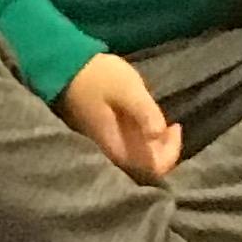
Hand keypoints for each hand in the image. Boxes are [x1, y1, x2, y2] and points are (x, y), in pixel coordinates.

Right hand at [60, 53, 181, 179]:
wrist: (68, 73)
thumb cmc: (97, 79)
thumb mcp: (126, 90)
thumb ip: (143, 112)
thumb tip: (160, 133)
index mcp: (119, 148)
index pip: (152, 168)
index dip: (170, 152)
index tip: (173, 126)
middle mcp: (115, 153)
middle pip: (149, 167)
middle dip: (166, 148)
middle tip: (172, 124)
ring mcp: (112, 146)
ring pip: (143, 157)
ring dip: (158, 143)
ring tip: (165, 121)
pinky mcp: (111, 137)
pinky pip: (135, 147)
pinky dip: (148, 137)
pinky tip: (151, 120)